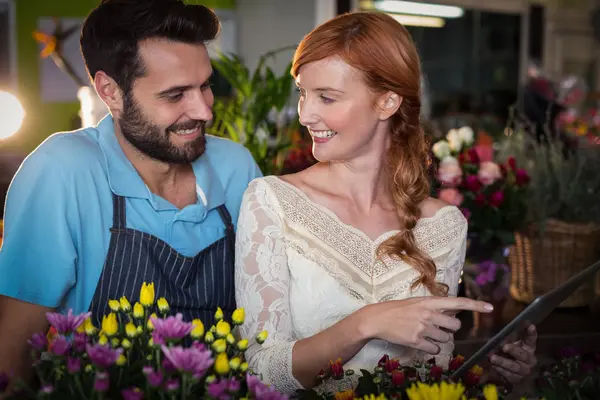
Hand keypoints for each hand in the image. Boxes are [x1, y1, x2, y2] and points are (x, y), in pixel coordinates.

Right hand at [362, 296, 493, 353]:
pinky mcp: (417, 341)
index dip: (475, 305)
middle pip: (455, 325)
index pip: (458, 302)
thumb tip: (455, 311)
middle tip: (438, 326)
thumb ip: (435, 306)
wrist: (377, 319)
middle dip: (450, 328)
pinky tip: (421, 341)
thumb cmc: (398, 309)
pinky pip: (435, 349)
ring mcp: (423, 328)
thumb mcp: (417, 302)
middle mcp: (429, 313)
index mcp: (430, 301)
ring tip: (425, 332)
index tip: (490, 308)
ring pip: (446, 339)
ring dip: (439, 338)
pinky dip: (431, 348)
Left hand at [488, 324, 536, 386]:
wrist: (506, 370)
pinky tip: (493, 365)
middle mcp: (529, 360)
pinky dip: (500, 369)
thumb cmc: (507, 352)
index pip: (531, 339)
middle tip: (505, 347)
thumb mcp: (507, 342)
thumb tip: (494, 325)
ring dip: (503, 361)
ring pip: (514, 367)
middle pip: (523, 355)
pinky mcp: (516, 379)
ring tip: (493, 358)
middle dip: (514, 350)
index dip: (531, 333)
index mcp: (528, 348)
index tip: (530, 325)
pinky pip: (508, 375)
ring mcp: (524, 370)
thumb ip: (505, 336)